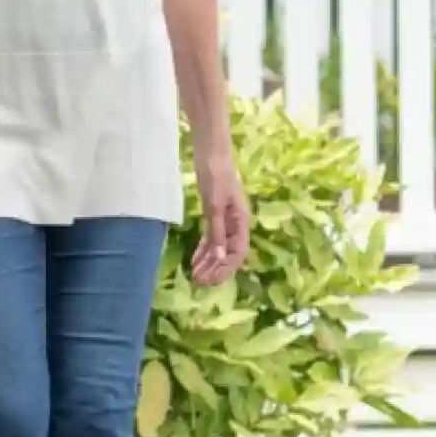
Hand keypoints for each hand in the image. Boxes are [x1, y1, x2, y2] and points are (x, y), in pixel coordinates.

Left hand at [189, 146, 249, 286]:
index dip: (226, 268)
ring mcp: (225, 218)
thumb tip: (220, 255)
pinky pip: (211, 237)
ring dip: (208, 262)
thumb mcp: (214, 205)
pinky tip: (194, 260)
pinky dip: (203, 249)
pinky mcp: (214, 213)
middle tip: (199, 283)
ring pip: (219, 247)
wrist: (211, 154)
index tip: (211, 280)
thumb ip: (217, 231)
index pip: (238, 252)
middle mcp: (236, 222)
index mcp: (241, 221)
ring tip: (195, 275)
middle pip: (228, 252)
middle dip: (215, 268)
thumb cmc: (215, 177)